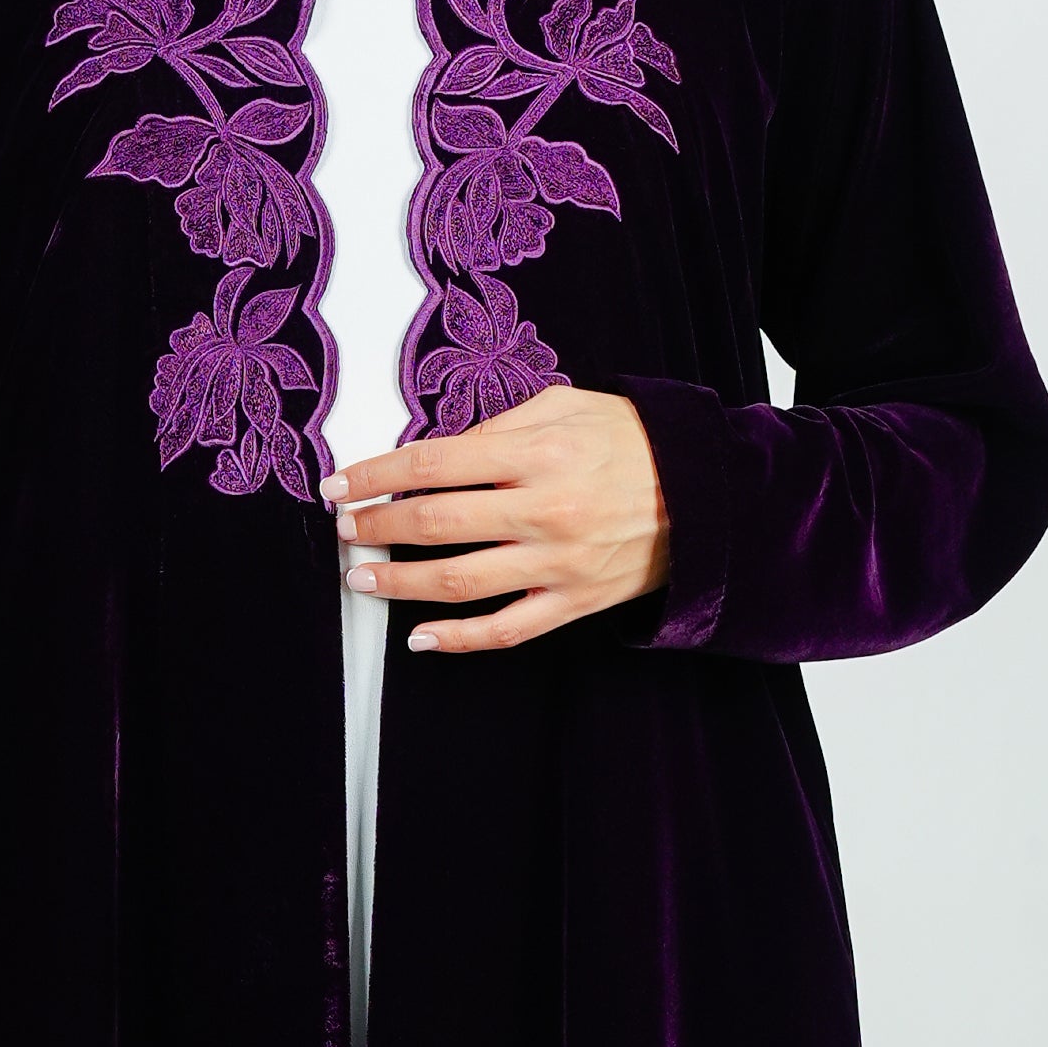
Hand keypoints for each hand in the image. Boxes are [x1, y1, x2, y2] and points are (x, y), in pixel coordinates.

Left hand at [330, 385, 665, 650]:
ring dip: (399, 582)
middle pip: (436, 522)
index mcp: (537, 453)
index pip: (433, 464)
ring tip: (361, 577)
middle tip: (345, 529)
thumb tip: (432, 452)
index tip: (340, 486)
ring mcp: (557, 562)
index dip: (375, 476)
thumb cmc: (633, 442)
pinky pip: (506, 630)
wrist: (708, 493)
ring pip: (459, 580)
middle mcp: (544, 509)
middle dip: (377, 527)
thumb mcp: (565, 407)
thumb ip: (497, 426)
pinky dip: (458, 639)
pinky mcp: (573, 602)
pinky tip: (419, 636)